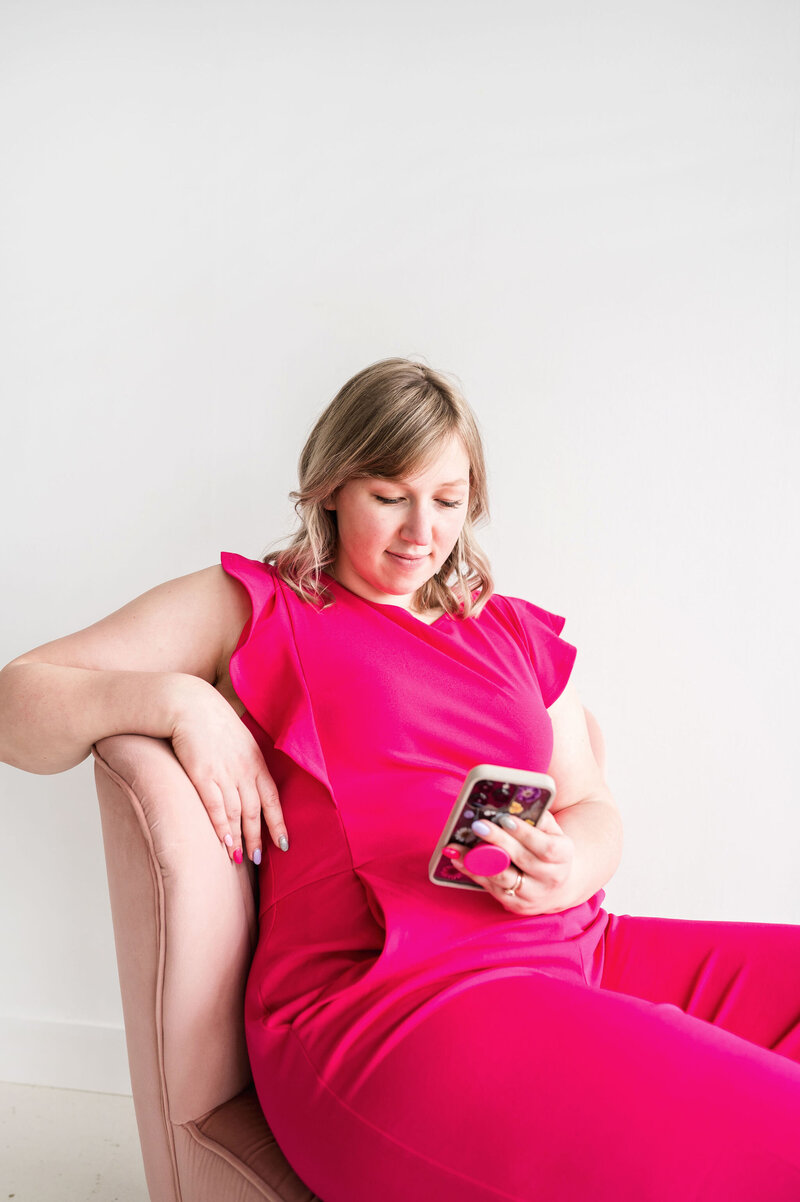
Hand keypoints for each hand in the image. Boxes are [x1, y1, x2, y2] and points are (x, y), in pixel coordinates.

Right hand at [169, 675, 287, 864]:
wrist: (188, 704)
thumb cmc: (212, 721)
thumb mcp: (240, 740)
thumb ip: (248, 762)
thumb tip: (252, 782)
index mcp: (256, 760)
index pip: (272, 798)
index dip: (278, 823)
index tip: (284, 844)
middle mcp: (244, 769)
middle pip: (255, 811)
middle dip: (258, 838)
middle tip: (257, 859)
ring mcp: (224, 772)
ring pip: (236, 812)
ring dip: (239, 837)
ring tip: (240, 858)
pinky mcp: (202, 774)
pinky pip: (214, 806)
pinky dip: (220, 826)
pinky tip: (224, 842)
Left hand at [445, 809, 574, 914]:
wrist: (558, 885)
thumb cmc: (549, 848)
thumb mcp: (551, 831)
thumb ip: (536, 818)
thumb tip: (511, 804)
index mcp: (563, 856)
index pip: (546, 847)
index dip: (525, 833)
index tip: (506, 819)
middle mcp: (551, 879)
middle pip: (521, 859)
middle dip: (498, 841)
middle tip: (478, 825)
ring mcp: (533, 895)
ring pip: (503, 878)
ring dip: (478, 860)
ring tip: (458, 845)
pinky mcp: (516, 905)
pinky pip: (490, 888)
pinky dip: (473, 872)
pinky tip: (459, 859)